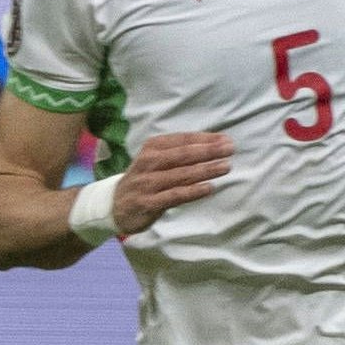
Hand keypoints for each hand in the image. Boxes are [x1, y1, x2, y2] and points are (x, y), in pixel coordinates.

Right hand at [111, 132, 232, 235]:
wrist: (114, 205)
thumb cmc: (144, 179)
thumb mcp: (156, 160)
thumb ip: (180, 153)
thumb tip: (215, 143)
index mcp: (152, 147)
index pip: (182, 140)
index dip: (205, 139)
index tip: (226, 139)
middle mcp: (149, 162)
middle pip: (183, 155)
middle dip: (208, 151)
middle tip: (230, 149)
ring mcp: (148, 183)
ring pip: (181, 174)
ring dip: (205, 170)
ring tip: (226, 167)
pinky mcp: (149, 203)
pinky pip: (174, 196)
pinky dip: (192, 192)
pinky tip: (209, 188)